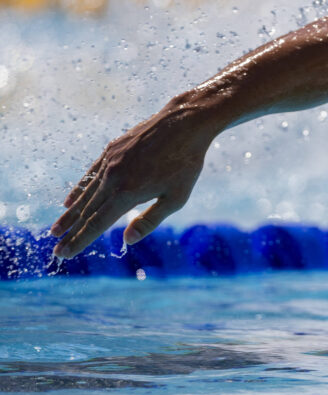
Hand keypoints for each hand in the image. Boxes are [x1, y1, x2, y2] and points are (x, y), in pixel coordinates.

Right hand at [50, 102, 213, 257]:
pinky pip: (90, 175)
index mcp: (127, 193)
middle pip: (86, 211)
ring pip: (85, 193)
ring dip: (70, 213)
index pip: (97, 223)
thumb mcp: (176, 198)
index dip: (80, 240)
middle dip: (71, 232)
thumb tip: (128, 240)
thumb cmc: (185, 164)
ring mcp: (109, 162)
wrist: (183, 123)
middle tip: (56, 249)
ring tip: (57, 229)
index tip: (64, 254)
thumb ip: (150, 220)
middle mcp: (112, 177)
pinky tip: (70, 201)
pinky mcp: (111, 150)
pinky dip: (79, 190)